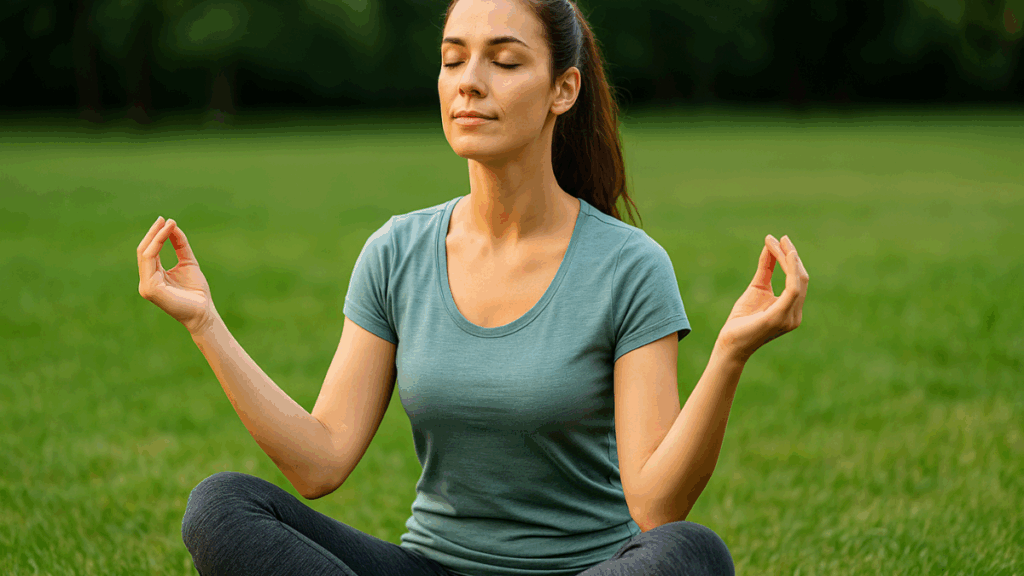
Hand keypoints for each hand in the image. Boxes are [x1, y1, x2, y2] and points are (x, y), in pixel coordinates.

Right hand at [137, 216, 216, 333]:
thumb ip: (180, 245)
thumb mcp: (188, 262)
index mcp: (153, 277)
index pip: (149, 252)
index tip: (166, 220)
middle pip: (144, 251)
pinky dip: (158, 243)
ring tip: (168, 223)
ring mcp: (146, 286)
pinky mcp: (150, 288)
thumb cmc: (196, 291)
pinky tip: (167, 235)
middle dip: (153, 233)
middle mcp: (146, 281)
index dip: (156, 235)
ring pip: (145, 254)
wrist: (204, 311)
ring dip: (156, 236)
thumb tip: (172, 225)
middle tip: (164, 219)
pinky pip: (151, 260)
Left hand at [717, 234, 808, 361]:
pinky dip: (790, 270)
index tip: (778, 240)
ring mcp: (790, 317)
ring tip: (780, 242)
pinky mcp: (780, 316)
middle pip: (801, 278)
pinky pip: (792, 289)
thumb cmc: (742, 320)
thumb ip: (766, 269)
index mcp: (791, 309)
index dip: (790, 259)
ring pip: (798, 280)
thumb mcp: (756, 288)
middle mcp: (795, 314)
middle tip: (780, 238)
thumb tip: (770, 247)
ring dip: (789, 259)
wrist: (730, 344)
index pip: (797, 280)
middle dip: (791, 256)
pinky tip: (784, 255)